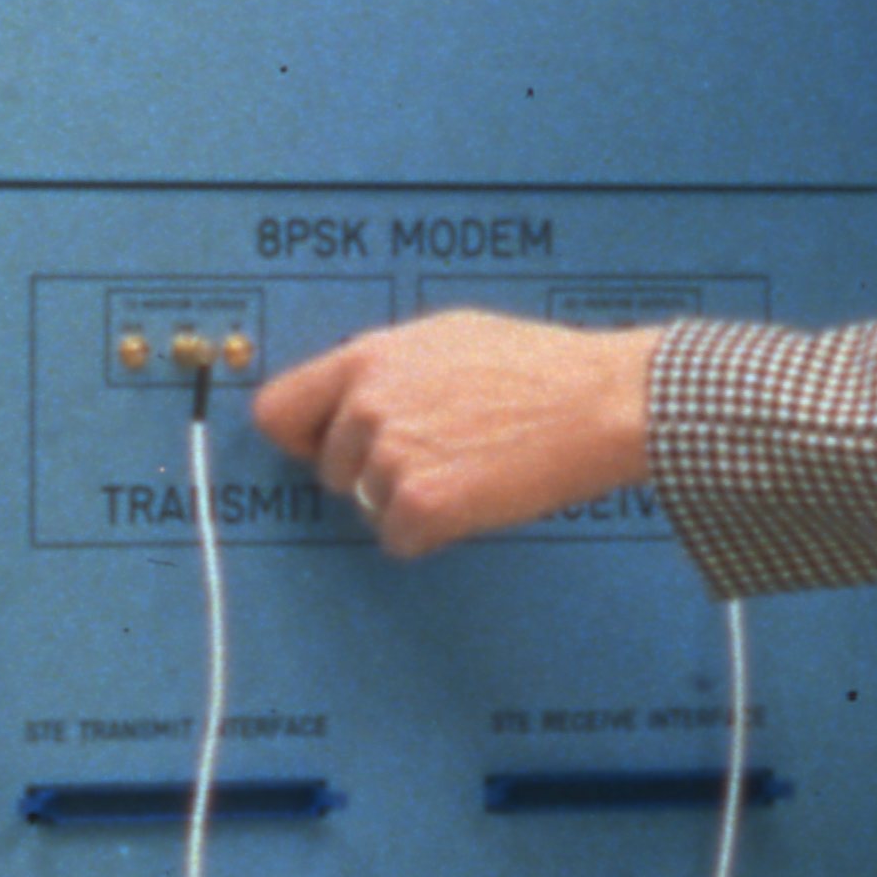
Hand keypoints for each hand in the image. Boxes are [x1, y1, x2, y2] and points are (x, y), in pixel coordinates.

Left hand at [251, 313, 656, 556]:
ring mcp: (391, 456)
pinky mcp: (420, 504)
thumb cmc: (539, 367)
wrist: (600, 400)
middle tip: (438, 457)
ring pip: (368, 507)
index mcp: (368, 358)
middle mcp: (368, 404)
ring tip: (468, 468)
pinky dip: (432, 534)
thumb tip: (349, 394)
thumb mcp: (446, 336)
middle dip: (373, 474)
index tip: (326, 448)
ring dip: (408, 502)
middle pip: (330, 471)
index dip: (303, 438)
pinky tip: (475, 499)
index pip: (277, 412)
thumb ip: (386, 367)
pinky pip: (398, 540)